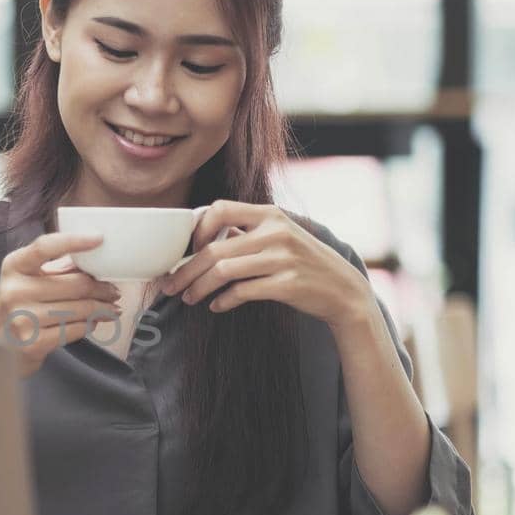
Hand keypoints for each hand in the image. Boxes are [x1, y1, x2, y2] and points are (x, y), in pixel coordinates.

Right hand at [0, 232, 121, 377]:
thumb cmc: (20, 307)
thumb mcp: (27, 281)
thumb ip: (55, 269)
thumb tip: (95, 262)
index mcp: (13, 267)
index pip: (45, 247)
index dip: (74, 241)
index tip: (99, 238)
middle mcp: (14, 291)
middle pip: (75, 283)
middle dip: (101, 288)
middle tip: (114, 291)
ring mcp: (22, 319)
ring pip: (80, 309)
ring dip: (102, 308)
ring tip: (111, 308)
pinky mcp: (33, 343)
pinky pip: (75, 330)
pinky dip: (89, 325)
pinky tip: (92, 323)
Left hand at [157, 200, 373, 329]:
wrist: (343, 289)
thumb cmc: (304, 263)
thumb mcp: (280, 236)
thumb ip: (247, 232)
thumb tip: (203, 239)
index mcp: (270, 214)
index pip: (220, 209)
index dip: (197, 229)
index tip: (188, 250)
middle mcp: (275, 232)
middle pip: (214, 249)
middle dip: (186, 270)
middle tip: (171, 286)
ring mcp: (283, 258)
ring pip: (223, 271)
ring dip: (198, 288)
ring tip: (188, 298)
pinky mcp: (287, 285)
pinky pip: (242, 292)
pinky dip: (223, 300)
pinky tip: (216, 306)